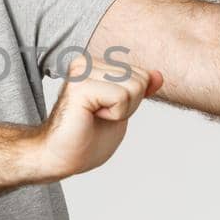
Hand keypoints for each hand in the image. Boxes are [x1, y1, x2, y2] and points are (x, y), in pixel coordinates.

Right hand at [34, 53, 162, 180]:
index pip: (142, 74)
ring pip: (134, 86)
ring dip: (121, 110)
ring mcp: (81, 72)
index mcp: (95, 64)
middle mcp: (86, 62)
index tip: (106, 111)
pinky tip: (91, 117)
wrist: (61, 157)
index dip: (133, 101)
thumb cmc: (87, 137)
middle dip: (129, 105)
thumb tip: (158, 76)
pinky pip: (121, 97)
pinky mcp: (80, 86)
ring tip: (95, 116)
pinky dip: (115, 114)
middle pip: (140, 79)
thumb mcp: (123, 110)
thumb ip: (139, 90)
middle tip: (100, 116)